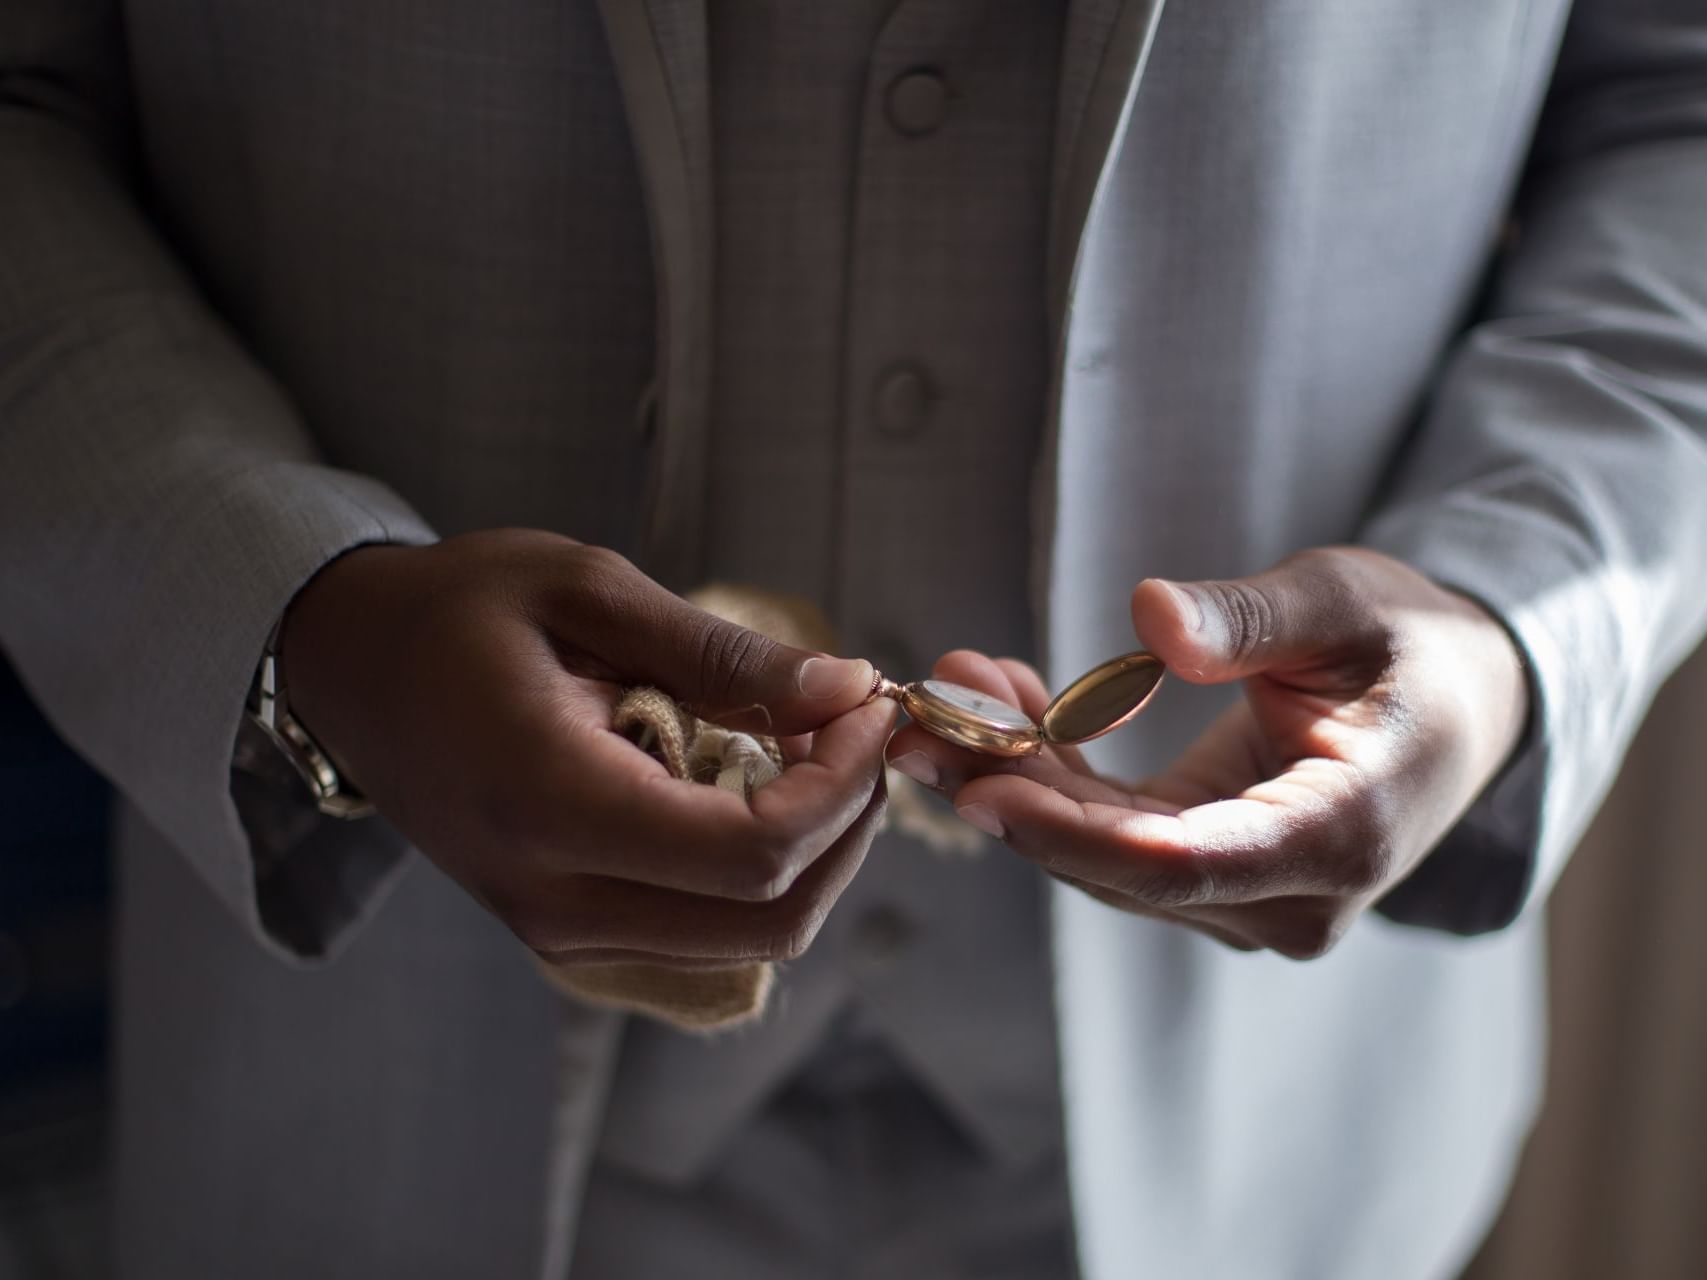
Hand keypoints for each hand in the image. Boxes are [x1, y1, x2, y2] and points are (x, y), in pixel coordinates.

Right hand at [281, 529, 895, 970]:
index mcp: (549, 801)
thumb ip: (721, 652)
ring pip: (752, 936)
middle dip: (846, 823)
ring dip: (817, 848)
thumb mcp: (586, 592)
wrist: (350, 671)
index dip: (839, 788)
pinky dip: (767, 865)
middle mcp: (554, 897)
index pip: (749, 853)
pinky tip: (763, 782)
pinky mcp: (571, 931)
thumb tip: (845, 690)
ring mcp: (560, 930)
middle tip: (855, 724)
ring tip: (815, 744)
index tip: (865, 705)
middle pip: (770, 917)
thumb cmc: (459, 612)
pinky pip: (710, 929)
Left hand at [884, 547, 1527, 958]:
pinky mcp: (1213, 874)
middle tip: (920, 712)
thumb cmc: (1414, 643)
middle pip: (1122, 865)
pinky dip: (1051, 778)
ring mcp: (1250, 896)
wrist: (1458, 701)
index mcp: (1342, 835)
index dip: (1070, 832)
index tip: (977, 785)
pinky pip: (1114, 837)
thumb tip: (1149, 619)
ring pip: (1104, 857)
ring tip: (943, 692)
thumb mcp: (1345, 601)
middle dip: (1011, 789)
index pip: (1183, 861)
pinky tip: (1000, 705)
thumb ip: (1251, 619)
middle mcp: (1291, 896)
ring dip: (1015, 778)